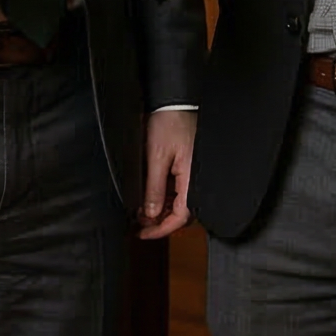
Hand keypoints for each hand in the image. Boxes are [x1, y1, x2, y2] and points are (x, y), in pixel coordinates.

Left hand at [140, 109, 195, 238]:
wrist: (175, 102)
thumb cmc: (169, 123)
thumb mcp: (156, 157)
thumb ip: (153, 188)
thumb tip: (149, 213)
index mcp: (192, 178)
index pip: (181, 216)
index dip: (161, 229)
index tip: (144, 233)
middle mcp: (197, 179)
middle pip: (182, 213)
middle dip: (160, 221)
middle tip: (139, 223)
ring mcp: (193, 174)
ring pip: (180, 203)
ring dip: (161, 210)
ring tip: (141, 210)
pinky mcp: (189, 168)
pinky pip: (179, 190)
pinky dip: (165, 197)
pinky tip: (150, 197)